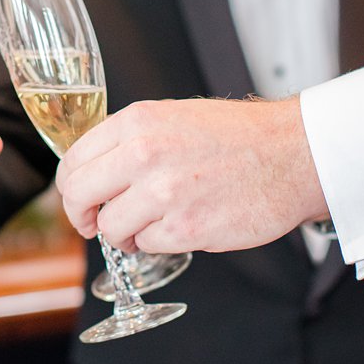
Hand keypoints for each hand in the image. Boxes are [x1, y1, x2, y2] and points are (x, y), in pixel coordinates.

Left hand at [56, 97, 327, 253]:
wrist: (293, 155)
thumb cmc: (237, 137)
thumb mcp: (172, 117)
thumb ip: (129, 141)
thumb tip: (92, 172)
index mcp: (137, 122)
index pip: (74, 161)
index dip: (71, 187)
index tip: (80, 198)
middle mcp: (144, 154)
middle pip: (79, 196)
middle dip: (82, 215)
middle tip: (94, 222)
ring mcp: (164, 193)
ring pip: (110, 227)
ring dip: (123, 233)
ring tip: (148, 225)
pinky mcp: (186, 228)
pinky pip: (146, 245)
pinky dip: (157, 242)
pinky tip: (179, 226)